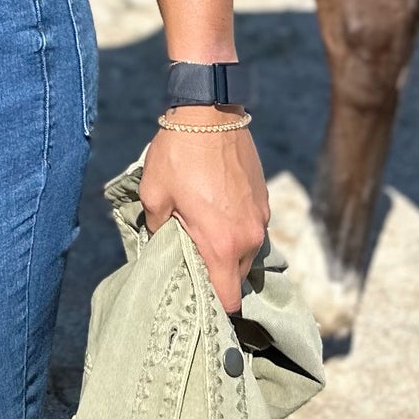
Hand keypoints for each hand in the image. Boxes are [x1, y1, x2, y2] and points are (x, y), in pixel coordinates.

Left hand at [139, 113, 269, 314]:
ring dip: (228, 249)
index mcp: (221, 245)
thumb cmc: (178, 155)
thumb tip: (160, 241)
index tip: (200, 301)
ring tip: (203, 232)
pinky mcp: (263, 198)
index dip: (215, 305)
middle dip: (218, 274)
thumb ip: (157, 228)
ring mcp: (260, 217)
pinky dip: (237, 227)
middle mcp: (248, 237)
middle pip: (236, 276)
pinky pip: (251, 226)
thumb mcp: (154, 195)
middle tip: (193, 260)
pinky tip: (216, 210)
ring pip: (246, 251)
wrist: (209, 112)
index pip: (228, 298)